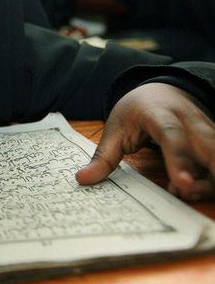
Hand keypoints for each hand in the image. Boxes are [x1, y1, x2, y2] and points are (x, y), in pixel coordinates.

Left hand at [75, 83, 214, 199]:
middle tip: (185, 193)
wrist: (162, 90)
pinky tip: (192, 190)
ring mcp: (206, 131)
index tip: (181, 182)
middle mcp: (189, 121)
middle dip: (204, 177)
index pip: (172, 135)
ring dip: (209, 181)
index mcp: (160, 114)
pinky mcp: (214, 142)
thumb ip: (102, 156)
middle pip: (208, 149)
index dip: (179, 159)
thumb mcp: (115, 128)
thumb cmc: (136, 110)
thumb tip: (82, 179)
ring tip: (184, 193)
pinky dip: (212, 180)